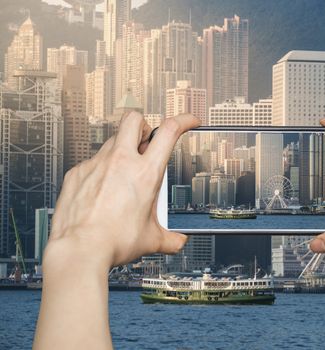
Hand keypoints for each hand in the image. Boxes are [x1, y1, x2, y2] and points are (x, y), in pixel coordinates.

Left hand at [45, 112, 199, 269]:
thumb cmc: (113, 242)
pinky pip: (92, 162)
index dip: (182, 120)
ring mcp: (96, 165)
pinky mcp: (77, 173)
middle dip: (144, 125)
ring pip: (112, 141)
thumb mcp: (151, 239)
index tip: (188, 121)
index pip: (169, 131)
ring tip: (124, 175)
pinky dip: (101, 171)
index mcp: (145, 174)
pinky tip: (102, 191)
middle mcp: (120, 162)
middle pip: (134, 120)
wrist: (79, 250)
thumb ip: (170, 238)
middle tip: (147, 142)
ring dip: (122, 150)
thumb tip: (178, 241)